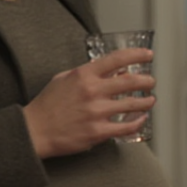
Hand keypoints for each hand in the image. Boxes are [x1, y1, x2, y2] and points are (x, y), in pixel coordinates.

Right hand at [24, 51, 154, 157]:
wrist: (35, 131)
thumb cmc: (48, 106)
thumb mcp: (63, 79)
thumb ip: (86, 73)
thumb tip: (110, 72)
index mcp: (84, 75)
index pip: (117, 59)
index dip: (137, 55)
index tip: (148, 55)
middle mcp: (93, 91)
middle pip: (131, 81)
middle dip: (146, 80)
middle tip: (151, 82)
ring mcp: (96, 112)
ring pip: (133, 104)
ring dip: (146, 101)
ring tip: (150, 100)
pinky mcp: (98, 132)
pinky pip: (126, 127)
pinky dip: (138, 122)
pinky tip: (141, 119)